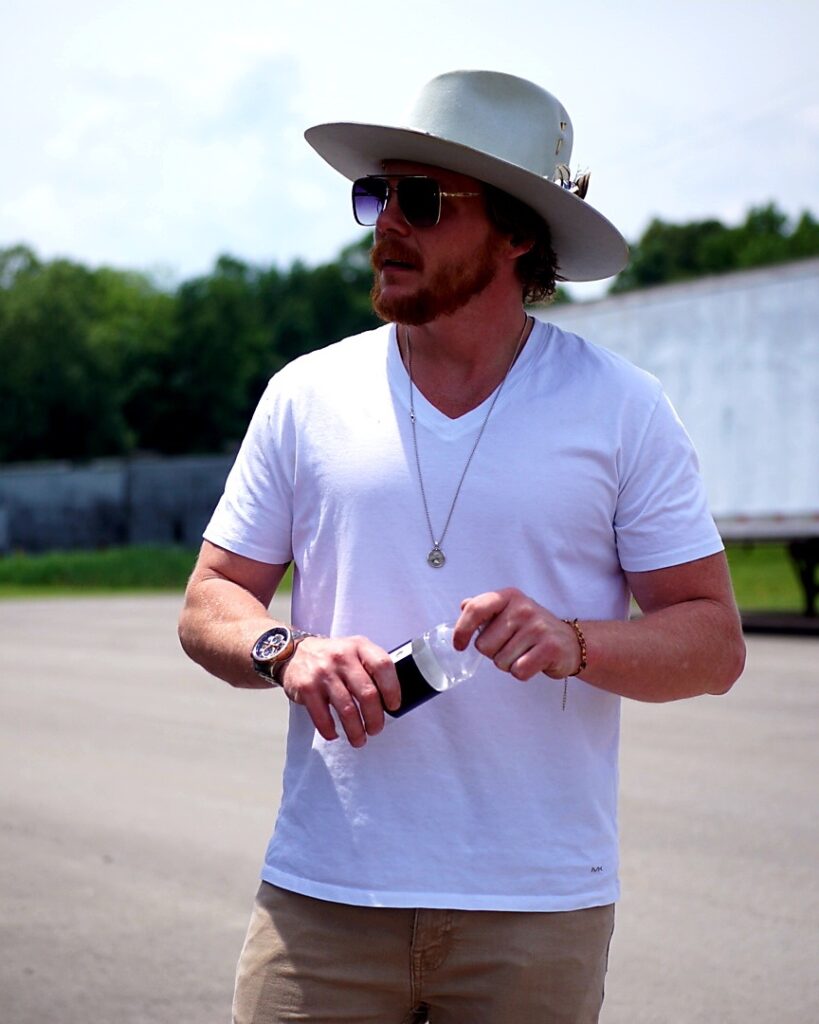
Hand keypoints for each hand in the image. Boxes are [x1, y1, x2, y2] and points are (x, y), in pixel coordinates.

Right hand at [279, 636, 400, 746]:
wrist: (295, 653)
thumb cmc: (334, 657)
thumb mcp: (355, 651)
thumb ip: (372, 667)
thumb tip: (392, 700)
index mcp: (359, 646)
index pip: (383, 666)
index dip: (393, 689)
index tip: (393, 706)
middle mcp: (342, 657)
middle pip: (368, 694)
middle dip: (375, 718)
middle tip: (376, 729)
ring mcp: (323, 672)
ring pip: (347, 710)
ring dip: (356, 731)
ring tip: (359, 739)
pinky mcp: (307, 688)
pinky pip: (323, 717)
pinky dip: (330, 731)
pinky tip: (335, 734)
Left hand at [453, 588, 582, 680]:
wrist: (569, 642)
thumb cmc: (532, 628)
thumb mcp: (509, 611)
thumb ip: (485, 609)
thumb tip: (464, 605)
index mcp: (509, 596)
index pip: (475, 609)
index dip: (461, 630)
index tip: (459, 645)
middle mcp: (523, 608)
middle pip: (484, 645)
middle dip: (493, 652)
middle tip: (512, 646)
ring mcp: (537, 627)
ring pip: (500, 661)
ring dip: (508, 663)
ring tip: (524, 653)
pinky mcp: (549, 648)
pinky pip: (518, 671)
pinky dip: (522, 672)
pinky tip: (533, 661)